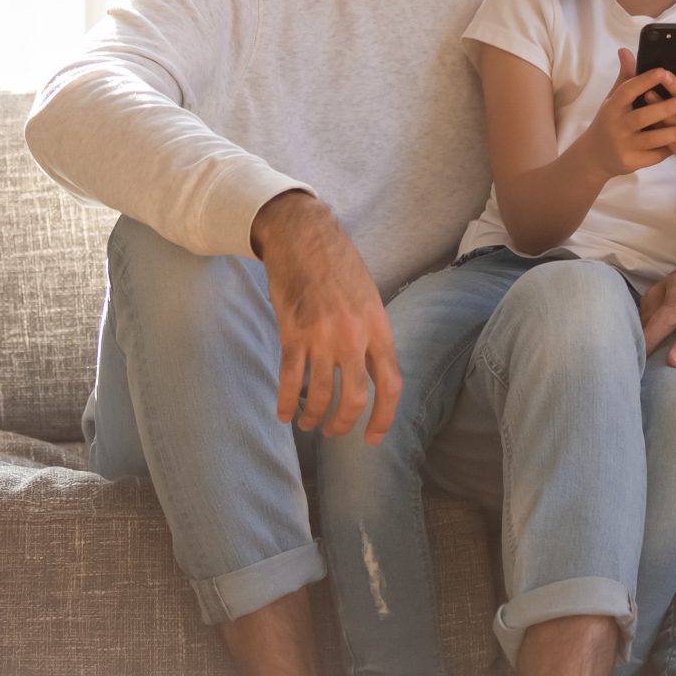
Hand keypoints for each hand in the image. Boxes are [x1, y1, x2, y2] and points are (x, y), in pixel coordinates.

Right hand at [250, 191, 401, 442]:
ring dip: (313, 416)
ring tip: (307, 423)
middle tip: (334, 432)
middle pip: (354, 398)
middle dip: (343, 424)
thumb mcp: (369, 300)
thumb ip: (371, 338)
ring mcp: (322, 336)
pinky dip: (287, 402)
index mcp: (378, 329)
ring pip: (320, 394)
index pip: (390, 385)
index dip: (384, 418)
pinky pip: (291, 379)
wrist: (304, 238)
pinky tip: (284, 414)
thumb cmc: (339, 267)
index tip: (372, 438)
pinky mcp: (293, 333)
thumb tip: (369, 374)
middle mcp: (353, 337)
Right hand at [576, 48, 675, 177]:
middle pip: (642, 116)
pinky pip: (655, 156)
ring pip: (652, 139)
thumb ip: (625, 77)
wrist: (594, 156)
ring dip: (675, 132)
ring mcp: (623, 146)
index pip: (627, 90)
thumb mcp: (613, 99)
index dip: (644, 81)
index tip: (663, 71)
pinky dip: (672, 149)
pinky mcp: (631, 162)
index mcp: (612, 106)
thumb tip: (626, 50)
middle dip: (665, 109)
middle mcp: (616, 126)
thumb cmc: (611, 121)